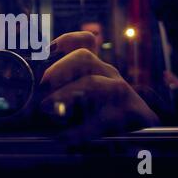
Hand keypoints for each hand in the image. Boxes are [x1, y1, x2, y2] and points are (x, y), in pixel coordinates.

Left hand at [40, 32, 158, 144]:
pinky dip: (79, 131)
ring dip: (64, 94)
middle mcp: (107, 74)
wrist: (143, 132)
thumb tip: (34, 93)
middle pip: (83, 56)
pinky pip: (101, 119)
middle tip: (43, 83)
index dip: (66, 40)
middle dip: (59, 67)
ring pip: (91, 82)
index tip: (47, 49)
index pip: (85, 42)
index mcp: (96, 67)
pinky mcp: (131, 111)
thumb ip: (64, 89)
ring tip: (45, 108)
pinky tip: (64, 137)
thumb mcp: (85, 96)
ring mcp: (120, 90)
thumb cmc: (105, 113)